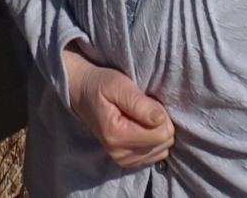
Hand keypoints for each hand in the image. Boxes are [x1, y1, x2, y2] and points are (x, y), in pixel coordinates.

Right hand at [64, 47, 172, 168]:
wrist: (82, 93)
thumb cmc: (100, 85)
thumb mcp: (118, 84)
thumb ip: (139, 103)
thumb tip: (160, 119)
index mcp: (117, 135)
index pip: (161, 132)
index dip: (158, 112)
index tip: (144, 101)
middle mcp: (120, 153)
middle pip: (164, 141)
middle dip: (159, 122)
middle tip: (140, 107)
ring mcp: (124, 160)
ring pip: (162, 149)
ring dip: (155, 131)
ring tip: (138, 116)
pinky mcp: (128, 162)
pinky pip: (156, 154)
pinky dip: (152, 140)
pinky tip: (138, 127)